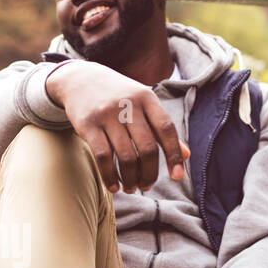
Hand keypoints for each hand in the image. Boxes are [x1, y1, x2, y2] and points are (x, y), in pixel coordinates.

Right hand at [47, 61, 190, 192]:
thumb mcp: (142, 104)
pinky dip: (109, 177)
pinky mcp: (87, 125)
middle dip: (149, 173)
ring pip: (126, 156)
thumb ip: (161, 129)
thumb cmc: (118, 97)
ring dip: (130, 179)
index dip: (174, 155)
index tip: (177, 176)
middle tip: (146, 186)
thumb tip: (186, 155)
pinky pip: (102, 157)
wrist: (80, 79)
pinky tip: (113, 186)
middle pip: (147, 148)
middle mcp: (128, 104)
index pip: (166, 129)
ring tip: (131, 187)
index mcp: (146, 98)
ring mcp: (107, 114)